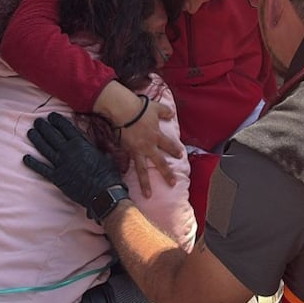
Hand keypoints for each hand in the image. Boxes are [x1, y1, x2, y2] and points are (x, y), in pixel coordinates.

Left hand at [23, 112, 124, 210]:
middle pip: (52, 135)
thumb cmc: (108, 174)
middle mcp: (68, 151)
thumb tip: (96, 143)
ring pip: (44, 149)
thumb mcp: (104, 154)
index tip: (51, 116)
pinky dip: (33, 163)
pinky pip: (42, 169)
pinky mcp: (57, 178)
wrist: (103, 193)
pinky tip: (25, 158)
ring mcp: (61, 164)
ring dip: (36, 139)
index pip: (65, 127)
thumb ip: (95, 147)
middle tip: (37, 121)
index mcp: (81, 144)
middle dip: (44, 127)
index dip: (57, 120)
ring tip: (31, 132)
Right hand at [94, 82, 182, 196]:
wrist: (123, 110)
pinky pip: (127, 164)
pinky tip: (126, 181)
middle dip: (167, 174)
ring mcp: (136, 150)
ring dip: (145, 184)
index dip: (174, 150)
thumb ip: (165, 111)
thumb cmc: (139, 108)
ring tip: (148, 195)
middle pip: (160, 163)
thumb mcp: (156, 107)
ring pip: (142, 170)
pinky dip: (126, 172)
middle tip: (172, 183)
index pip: (169, 145)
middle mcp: (148, 146)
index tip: (180, 155)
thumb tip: (171, 114)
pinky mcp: (125, 151)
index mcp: (157, 136)